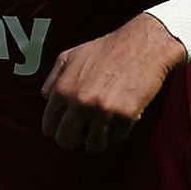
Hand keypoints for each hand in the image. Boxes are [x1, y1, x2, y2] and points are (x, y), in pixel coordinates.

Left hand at [39, 15, 183, 151]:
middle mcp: (80, 102)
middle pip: (66, 141)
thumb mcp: (70, 56)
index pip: (49, 127)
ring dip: (99, 137)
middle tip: (87, 129)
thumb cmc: (106, 49)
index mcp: (63, 90)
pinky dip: (120, 129)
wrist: (142, 44)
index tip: (70, 126)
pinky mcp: (125, 115)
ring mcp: (103, 110)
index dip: (59, 129)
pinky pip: (117, 137)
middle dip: (76, 138)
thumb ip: (53, 79)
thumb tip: (47, 99)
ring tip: (106, 121)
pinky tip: (123, 112)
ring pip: (93, 145)